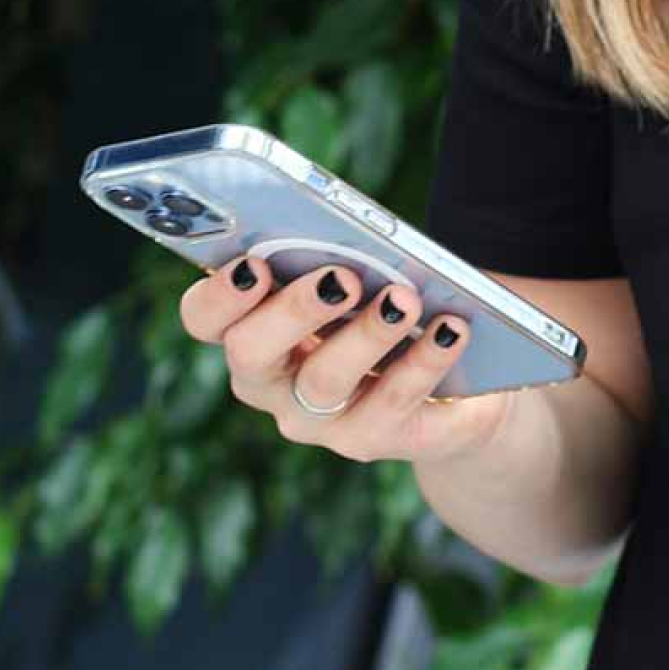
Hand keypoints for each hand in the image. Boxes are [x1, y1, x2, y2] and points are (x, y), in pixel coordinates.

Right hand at [179, 253, 515, 464]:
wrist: (463, 386)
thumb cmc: (392, 308)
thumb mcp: (365, 276)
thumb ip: (342, 255)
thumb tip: (350, 229)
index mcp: (253, 331)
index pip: (205, 318)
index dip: (218, 294)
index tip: (253, 262)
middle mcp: (273, 384)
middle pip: (252, 354)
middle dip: (293, 311)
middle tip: (340, 277)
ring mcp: (320, 422)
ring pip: (324, 382)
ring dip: (365, 335)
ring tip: (404, 298)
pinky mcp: (376, 440)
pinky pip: (392, 404)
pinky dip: (424, 361)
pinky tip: (451, 328)